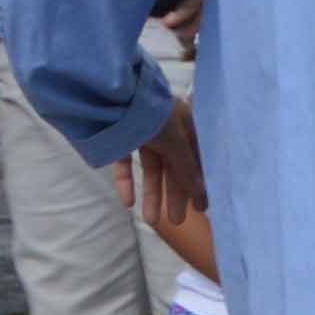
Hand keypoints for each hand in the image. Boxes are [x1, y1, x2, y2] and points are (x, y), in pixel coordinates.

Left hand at [131, 107, 217, 280]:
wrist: (112, 95)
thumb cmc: (153, 115)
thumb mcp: (176, 142)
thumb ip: (187, 168)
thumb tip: (201, 192)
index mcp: (186, 122)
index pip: (197, 157)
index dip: (199, 181)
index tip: (200, 206)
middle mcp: (167, 127)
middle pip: (174, 165)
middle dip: (174, 194)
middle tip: (177, 220)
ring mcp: (142, 131)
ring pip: (150, 167)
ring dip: (151, 193)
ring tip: (150, 219)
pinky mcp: (119, 137)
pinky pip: (126, 163)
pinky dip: (127, 181)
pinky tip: (127, 202)